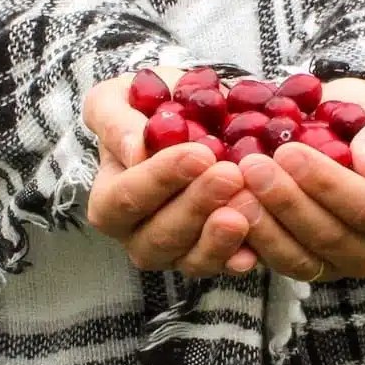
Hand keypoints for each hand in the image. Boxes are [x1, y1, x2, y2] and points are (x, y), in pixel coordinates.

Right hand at [83, 70, 260, 276]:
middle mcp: (137, 235)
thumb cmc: (150, 107)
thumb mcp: (120, 98)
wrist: (195, 118)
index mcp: (109, 200)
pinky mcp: (211, 258)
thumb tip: (134, 151)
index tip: (199, 154)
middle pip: (159, 236)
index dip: (160, 179)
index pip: (125, 198)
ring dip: (219, 237)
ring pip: (191, 259)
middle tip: (230, 175)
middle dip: (196, 206)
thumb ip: (117, 120)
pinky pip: (224, 266)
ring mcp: (176, 252)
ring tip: (247, 204)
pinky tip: (255, 246)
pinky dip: (240, 255)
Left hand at [235, 79, 364, 280]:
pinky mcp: (292, 267)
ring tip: (234, 188)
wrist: (329, 134)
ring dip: (262, 225)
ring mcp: (329, 267)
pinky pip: (268, 263)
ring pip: (295, 258)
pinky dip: (243, 242)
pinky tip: (222, 213)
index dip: (327, 183)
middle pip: (328, 236)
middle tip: (251, 165)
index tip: (289, 151)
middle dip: (287, 201)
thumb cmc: (363, 120)